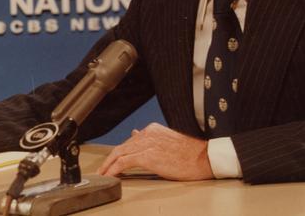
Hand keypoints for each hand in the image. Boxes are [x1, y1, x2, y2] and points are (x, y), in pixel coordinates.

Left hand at [97, 122, 213, 180]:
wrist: (203, 158)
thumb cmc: (190, 154)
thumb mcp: (168, 141)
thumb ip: (151, 139)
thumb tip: (136, 134)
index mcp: (153, 129)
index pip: (129, 141)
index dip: (118, 152)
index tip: (112, 161)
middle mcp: (147, 133)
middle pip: (121, 146)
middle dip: (109, 159)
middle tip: (102, 169)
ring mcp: (146, 144)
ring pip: (119, 153)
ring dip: (108, 165)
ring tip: (102, 174)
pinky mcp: (147, 156)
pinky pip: (124, 163)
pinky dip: (114, 169)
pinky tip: (110, 175)